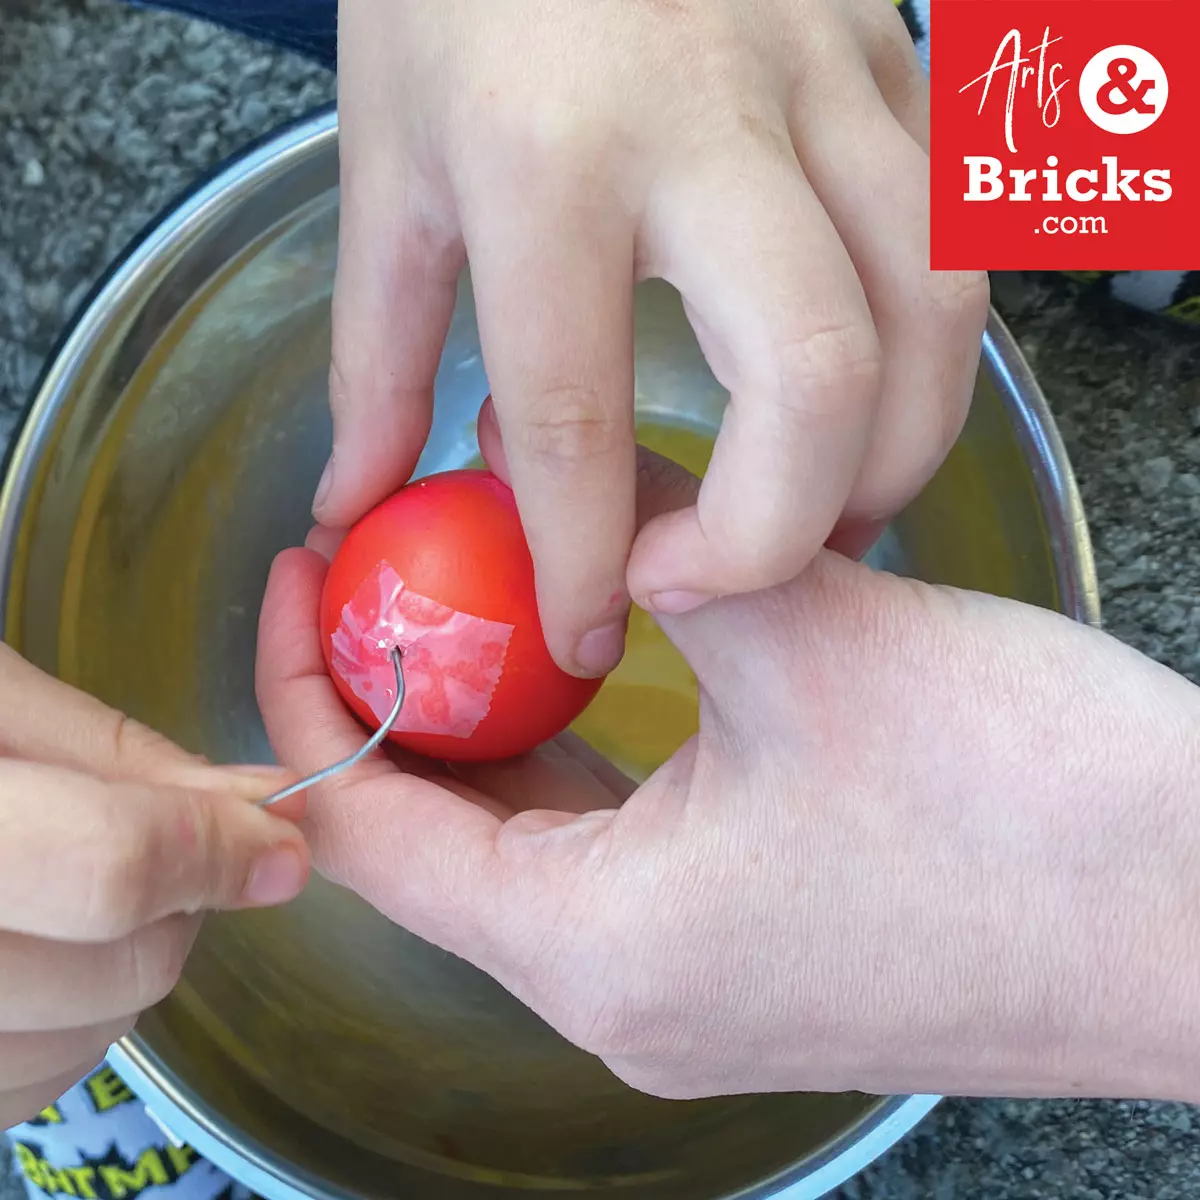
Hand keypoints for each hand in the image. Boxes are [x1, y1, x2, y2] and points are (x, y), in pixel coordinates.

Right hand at [0, 647, 309, 1126]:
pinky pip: (20, 1090)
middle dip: (182, 903)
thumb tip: (259, 799)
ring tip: (87, 891)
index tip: (280, 840)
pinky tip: (44, 955)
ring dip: (127, 970)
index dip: (216, 849)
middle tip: (170, 842)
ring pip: (82, 1044)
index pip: (109, 869)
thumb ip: (110, 751)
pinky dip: (67, 1031)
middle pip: (116, 970)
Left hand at [259, 454, 1199, 1104]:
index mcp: (597, 947)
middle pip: (442, 833)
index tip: (301, 576)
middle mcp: (627, 992)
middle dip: (406, 688)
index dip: (305, 688)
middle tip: (394, 559)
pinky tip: (602, 652)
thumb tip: (598, 484)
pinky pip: (620, 846)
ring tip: (489, 585)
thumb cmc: (1034, 811)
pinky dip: (590, 749)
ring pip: (536, 836)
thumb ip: (671, 546)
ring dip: (507, 713)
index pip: (366, 826)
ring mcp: (694, 983)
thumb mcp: (812, 638)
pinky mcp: (756, 953)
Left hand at [318, 0, 988, 676]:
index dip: (587, 565)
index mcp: (546, 157)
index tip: (590, 639)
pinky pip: (956, 234)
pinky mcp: (894, 56)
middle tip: (728, 582)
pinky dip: (929, 352)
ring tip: (825, 518)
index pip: (577, 419)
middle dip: (781, 530)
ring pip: (934, 312)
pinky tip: (866, 398)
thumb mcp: (385, 169)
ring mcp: (827, 74)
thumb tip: (361, 504)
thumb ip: (378, 359)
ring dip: (894, 455)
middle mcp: (708, 118)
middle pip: (816, 375)